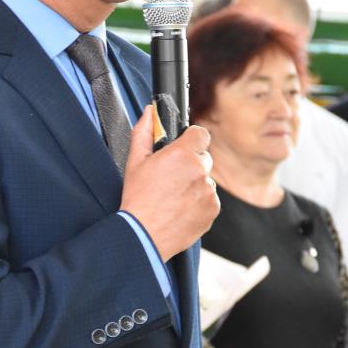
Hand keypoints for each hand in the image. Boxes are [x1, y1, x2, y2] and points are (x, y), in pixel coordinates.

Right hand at [120, 106, 219, 261]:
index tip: (183, 148)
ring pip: (206, 181)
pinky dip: (199, 203)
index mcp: (182, 154)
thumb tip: (150, 112)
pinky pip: (210, 200)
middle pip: (204, 158)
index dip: (192, 140)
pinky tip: (181, 209)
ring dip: (195, 185)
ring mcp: (209, 191)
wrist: (144, 235)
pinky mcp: (213, 209)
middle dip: (191, 165)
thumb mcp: (135, 162)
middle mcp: (199, 171)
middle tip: (172, 179)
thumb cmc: (137, 199)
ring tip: (174, 198)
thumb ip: (144, 132)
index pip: (201, 134)